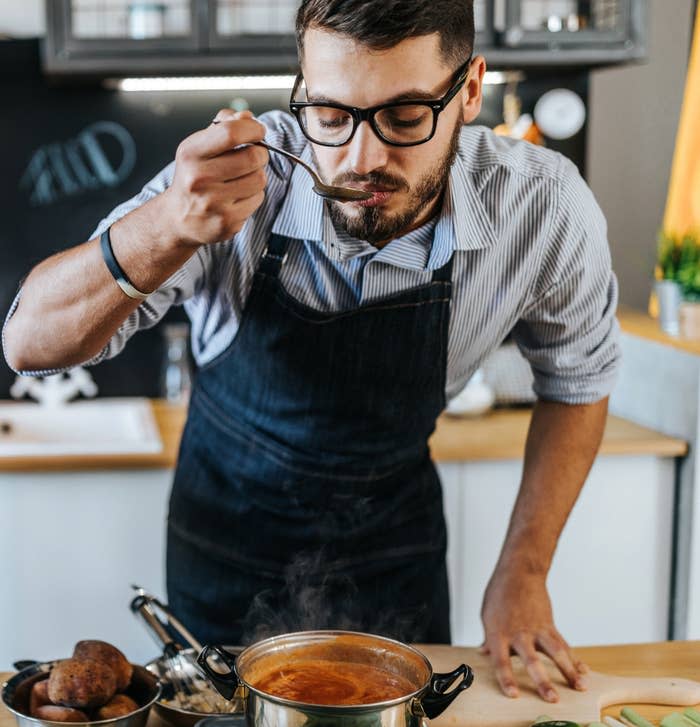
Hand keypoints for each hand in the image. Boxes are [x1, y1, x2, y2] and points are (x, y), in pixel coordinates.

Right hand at [163, 108, 268, 246]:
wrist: (179, 218)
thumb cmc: (193, 177)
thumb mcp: (199, 147)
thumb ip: (223, 127)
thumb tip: (247, 116)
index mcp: (191, 154)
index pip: (230, 133)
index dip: (252, 128)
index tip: (258, 130)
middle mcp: (199, 179)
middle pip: (252, 157)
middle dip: (260, 153)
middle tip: (254, 155)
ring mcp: (213, 203)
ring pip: (259, 179)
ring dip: (257, 175)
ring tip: (243, 177)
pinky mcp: (227, 222)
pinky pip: (258, 199)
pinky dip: (254, 195)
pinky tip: (239, 196)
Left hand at [480, 566, 587, 702]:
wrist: (520, 572)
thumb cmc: (500, 593)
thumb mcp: (487, 614)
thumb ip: (489, 637)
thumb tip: (484, 652)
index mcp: (499, 633)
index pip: (501, 660)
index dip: (507, 678)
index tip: (514, 695)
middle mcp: (519, 633)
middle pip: (531, 659)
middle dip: (543, 680)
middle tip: (552, 698)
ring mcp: (537, 628)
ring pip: (556, 651)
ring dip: (569, 670)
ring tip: (581, 687)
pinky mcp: (550, 625)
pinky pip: (563, 644)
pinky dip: (574, 658)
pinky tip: (584, 672)